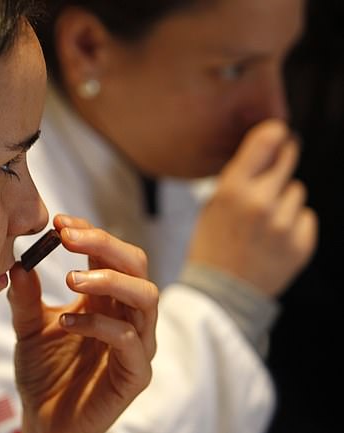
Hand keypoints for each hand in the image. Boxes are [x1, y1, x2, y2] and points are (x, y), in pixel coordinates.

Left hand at [9, 214, 157, 432]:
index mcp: (105, 299)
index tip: (57, 222)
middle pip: (135, 264)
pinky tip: (66, 321)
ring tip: (72, 278)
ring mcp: (136, 344)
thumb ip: (26, 297)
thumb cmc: (43, 373)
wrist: (45, 422)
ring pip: (145, 296)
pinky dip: (98, 324)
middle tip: (67, 237)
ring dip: (109, 279)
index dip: (89, 232)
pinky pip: (128, 340)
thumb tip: (19, 262)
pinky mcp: (135, 374)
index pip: (110, 253)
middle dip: (104, 243)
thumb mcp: (28, 327)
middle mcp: (126, 315)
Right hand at [188, 119, 317, 296]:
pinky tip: (273, 238)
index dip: (274, 134)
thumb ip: (238, 177)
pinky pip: (305, 217)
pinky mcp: (301, 243)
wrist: (221, 294)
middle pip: (288, 159)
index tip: (277, 134)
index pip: (267, 140)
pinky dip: (293, 224)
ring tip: (263, 223)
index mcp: (233, 190)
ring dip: (284, 201)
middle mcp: (261, 202)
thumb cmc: (212, 247)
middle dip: (282, 161)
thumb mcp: (212, 205)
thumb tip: (266, 148)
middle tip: (272, 175)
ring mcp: (283, 224)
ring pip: (296, 191)